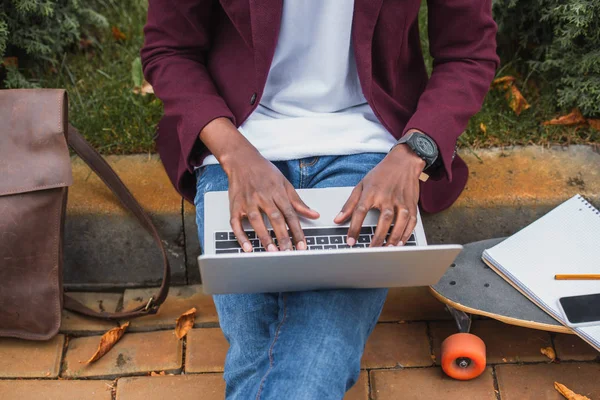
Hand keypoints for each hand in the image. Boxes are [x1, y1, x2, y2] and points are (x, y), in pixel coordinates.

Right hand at [199, 118, 319, 251]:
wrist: (242, 160)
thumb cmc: (264, 171)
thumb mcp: (285, 183)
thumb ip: (298, 201)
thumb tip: (314, 214)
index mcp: (277, 192)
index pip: (290, 214)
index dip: (297, 231)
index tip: (302, 245)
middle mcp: (263, 197)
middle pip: (275, 219)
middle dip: (283, 237)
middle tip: (288, 252)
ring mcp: (248, 201)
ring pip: (256, 221)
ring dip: (264, 237)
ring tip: (271, 251)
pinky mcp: (235, 206)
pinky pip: (236, 223)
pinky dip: (241, 236)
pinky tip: (247, 247)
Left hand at [334, 144, 424, 246]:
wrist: (404, 161)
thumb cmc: (381, 174)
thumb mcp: (361, 185)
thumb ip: (349, 204)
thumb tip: (338, 219)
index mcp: (371, 192)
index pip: (360, 211)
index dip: (354, 227)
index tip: (350, 241)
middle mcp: (387, 196)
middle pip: (383, 219)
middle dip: (377, 237)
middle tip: (371, 250)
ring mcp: (401, 200)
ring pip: (399, 221)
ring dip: (393, 237)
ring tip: (386, 249)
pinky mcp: (412, 204)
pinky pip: (411, 221)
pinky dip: (406, 233)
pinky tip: (400, 243)